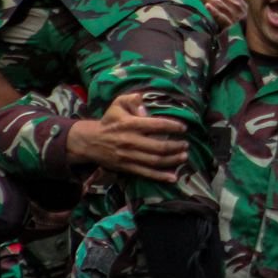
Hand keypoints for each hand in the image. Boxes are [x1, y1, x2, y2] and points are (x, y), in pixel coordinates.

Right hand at [65, 94, 189, 181]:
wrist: (90, 141)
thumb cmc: (109, 121)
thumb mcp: (117, 104)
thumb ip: (132, 99)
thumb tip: (144, 102)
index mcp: (131, 124)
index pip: (156, 125)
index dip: (172, 126)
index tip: (183, 128)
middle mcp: (131, 141)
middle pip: (159, 146)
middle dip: (176, 146)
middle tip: (186, 145)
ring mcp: (129, 156)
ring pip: (155, 161)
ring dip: (172, 160)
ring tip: (184, 157)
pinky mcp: (127, 167)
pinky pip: (146, 174)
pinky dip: (160, 177)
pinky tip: (173, 178)